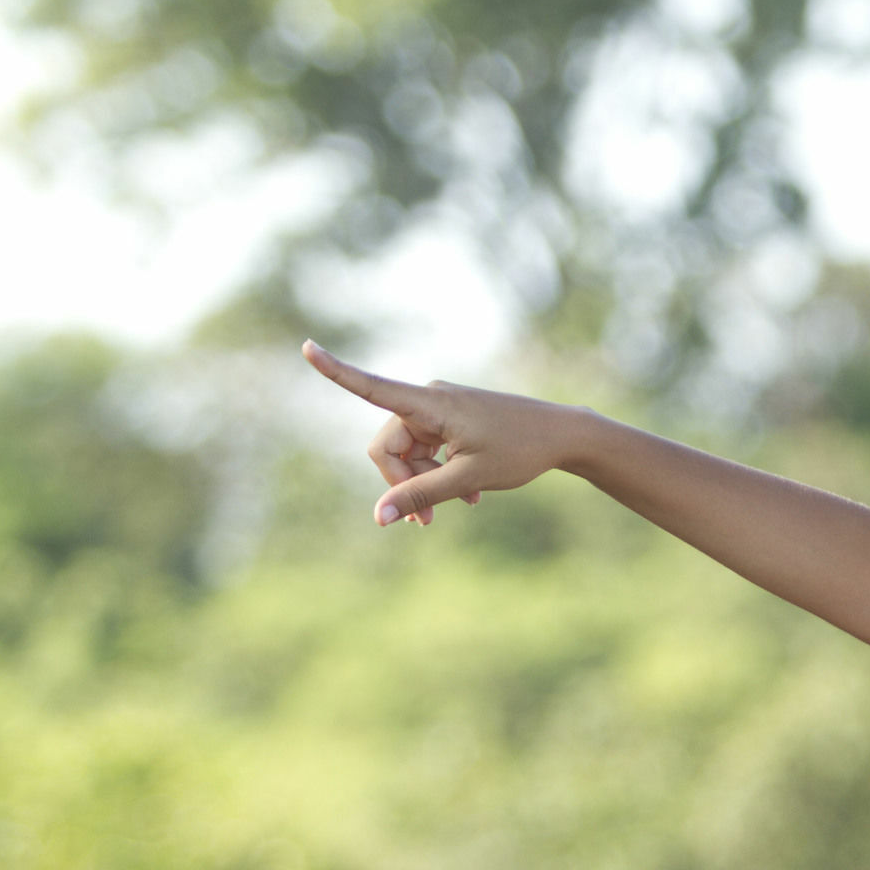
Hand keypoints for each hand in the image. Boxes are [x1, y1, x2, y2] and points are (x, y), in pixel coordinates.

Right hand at [301, 341, 579, 525]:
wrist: (563, 435)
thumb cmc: (520, 452)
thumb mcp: (469, 479)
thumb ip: (421, 495)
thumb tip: (378, 518)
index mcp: (431, 404)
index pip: (372, 387)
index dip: (336, 371)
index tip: (306, 347)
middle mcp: (430, 399)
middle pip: (389, 446)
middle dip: (404, 482)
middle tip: (430, 522)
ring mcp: (441, 408)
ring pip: (410, 452)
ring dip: (426, 482)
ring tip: (462, 506)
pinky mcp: (453, 418)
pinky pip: (429, 448)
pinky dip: (441, 472)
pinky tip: (470, 495)